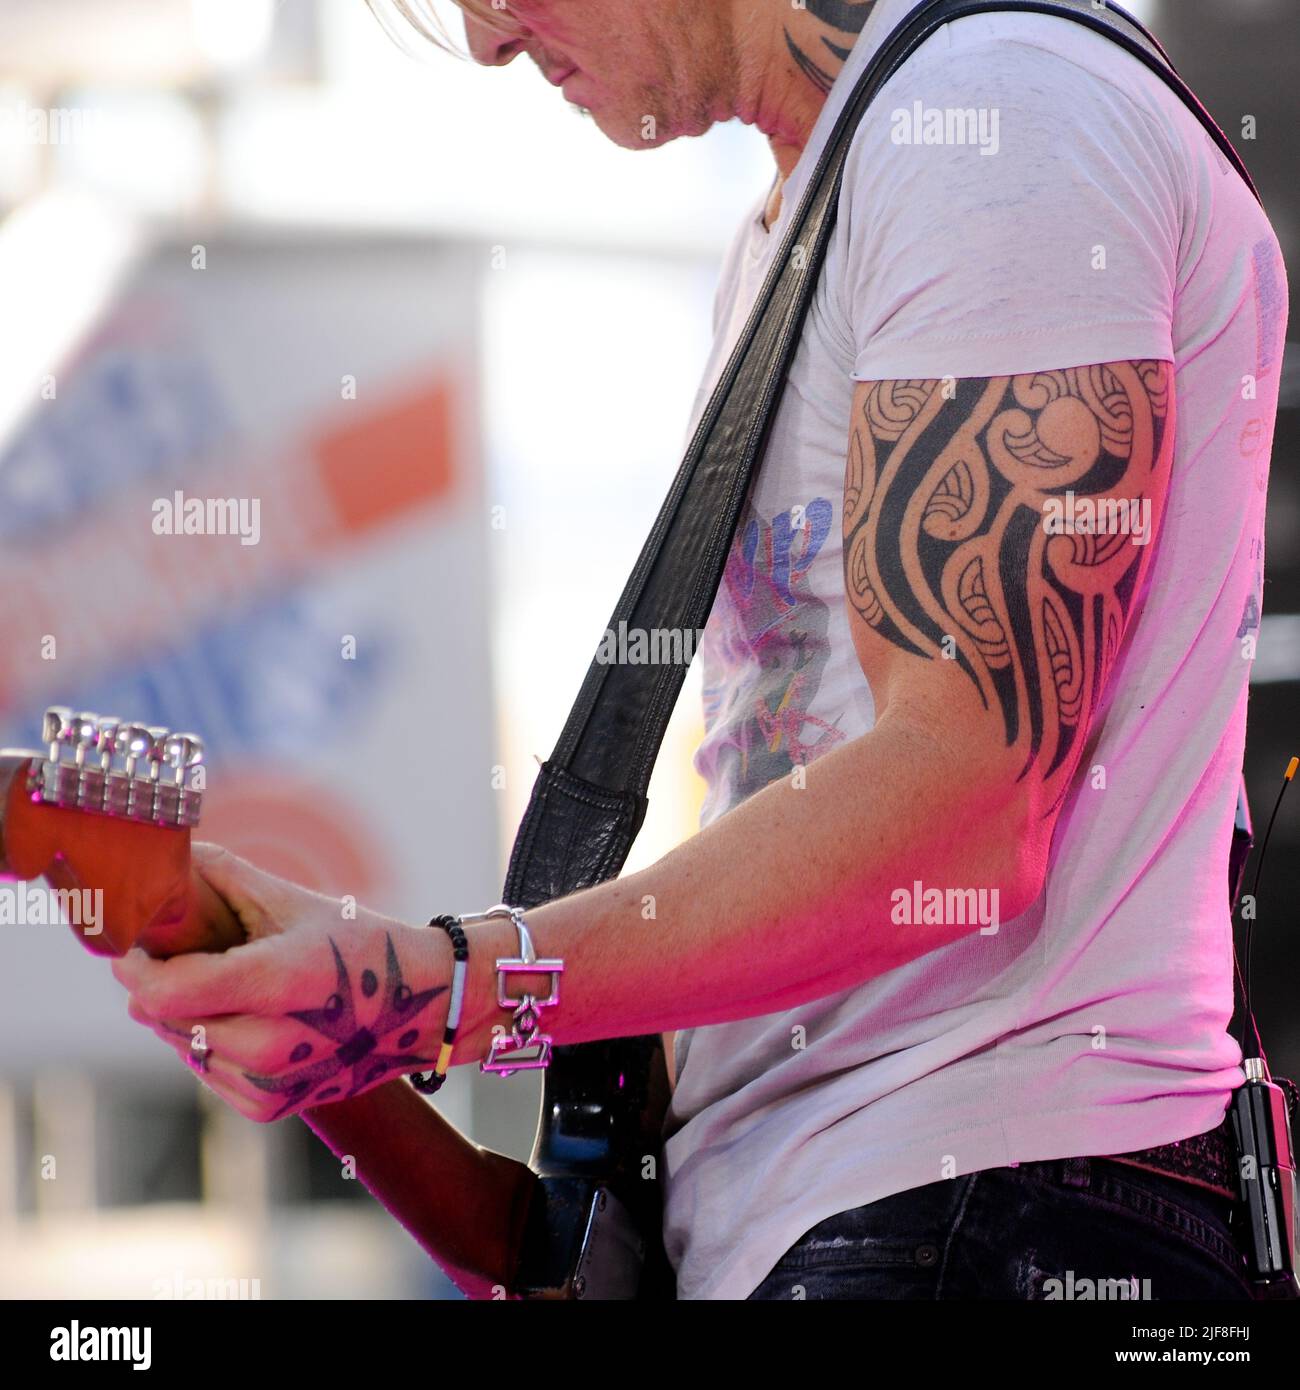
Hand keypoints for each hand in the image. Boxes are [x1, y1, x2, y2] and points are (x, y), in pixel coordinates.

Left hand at [112, 844, 450, 1121]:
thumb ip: (225, 877)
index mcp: (276, 981)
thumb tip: (168, 855)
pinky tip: (248, 1018)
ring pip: (183, 1046)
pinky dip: (212, 1044)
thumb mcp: (297, 902)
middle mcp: (270, 1041)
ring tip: (224, 984)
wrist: (423, 1010)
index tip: (131, 946)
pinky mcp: (270, 1105)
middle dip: (159, 985)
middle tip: (178, 955)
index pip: (163, 992)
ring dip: (185, 1016)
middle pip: (165, 1018)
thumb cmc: (361, 945)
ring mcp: (270, 1080)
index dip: (134, 968)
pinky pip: (209, 1072)